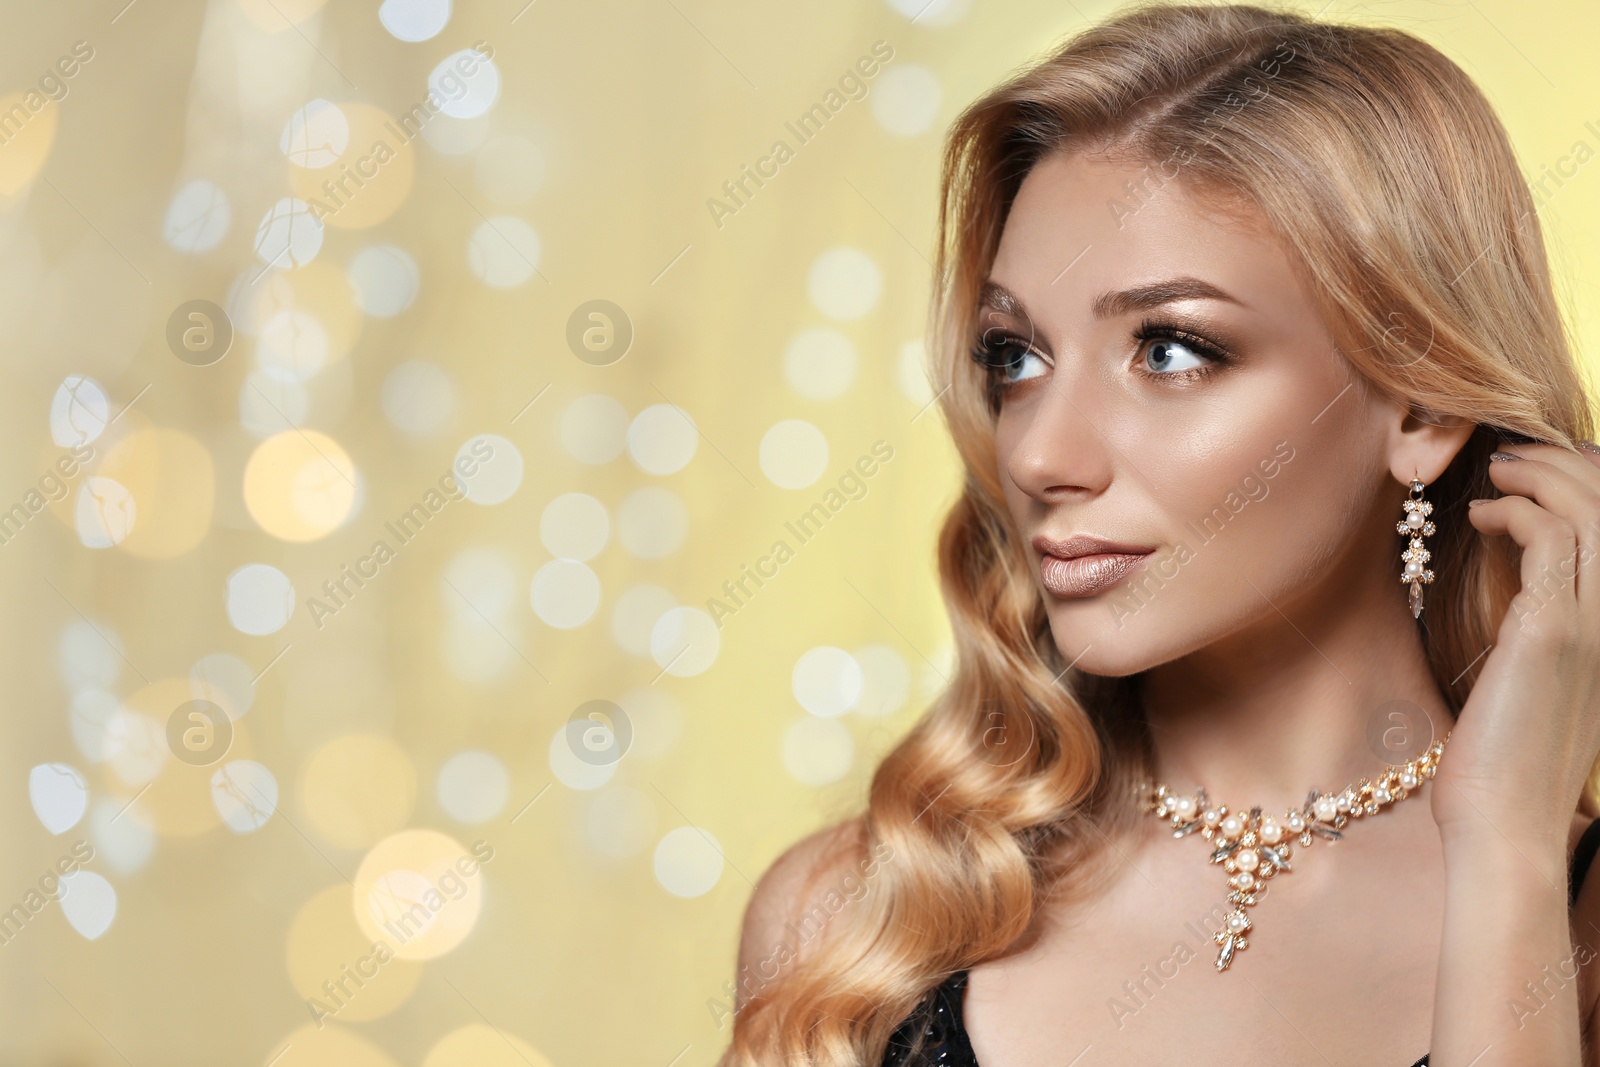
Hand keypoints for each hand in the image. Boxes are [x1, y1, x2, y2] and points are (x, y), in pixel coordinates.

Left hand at [1429, 440, 1599, 862]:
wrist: (1505, 825)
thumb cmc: (1511, 760)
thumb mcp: (1542, 681)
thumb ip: (1547, 628)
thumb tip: (1522, 574)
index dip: (1596, 485)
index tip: (1546, 468)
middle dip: (1568, 467)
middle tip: (1513, 456)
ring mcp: (1599, 625)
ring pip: (1590, 513)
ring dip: (1541, 477)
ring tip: (1496, 473)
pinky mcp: (1556, 631)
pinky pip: (1549, 539)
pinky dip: (1517, 512)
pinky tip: (1482, 516)